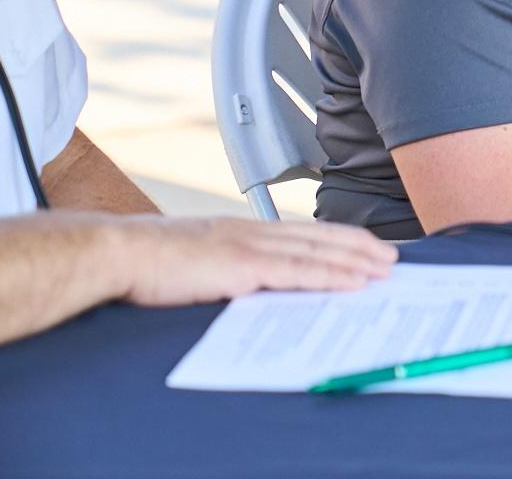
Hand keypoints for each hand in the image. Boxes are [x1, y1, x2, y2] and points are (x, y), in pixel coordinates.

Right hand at [113, 216, 396, 307]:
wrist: (120, 251)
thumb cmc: (150, 259)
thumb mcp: (199, 257)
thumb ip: (227, 264)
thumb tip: (246, 282)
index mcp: (242, 230)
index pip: (302, 231)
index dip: (337, 238)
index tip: (363, 244)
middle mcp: (253, 232)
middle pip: (320, 237)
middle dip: (359, 246)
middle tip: (390, 256)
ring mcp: (251, 246)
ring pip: (318, 252)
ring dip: (356, 261)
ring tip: (385, 269)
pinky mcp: (245, 265)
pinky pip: (300, 271)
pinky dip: (332, 275)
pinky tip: (355, 281)